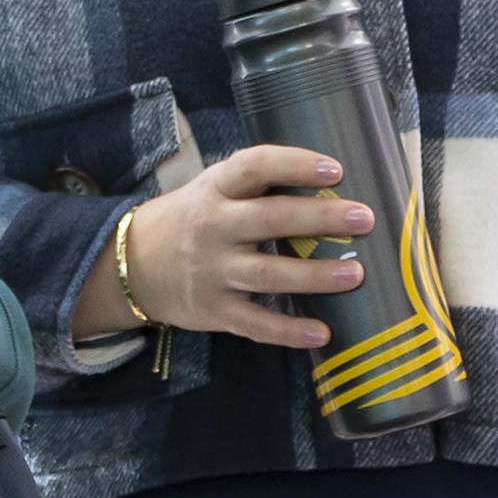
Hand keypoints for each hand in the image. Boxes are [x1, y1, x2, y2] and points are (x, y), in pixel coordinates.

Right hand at [92, 144, 376, 353]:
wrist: (132, 265)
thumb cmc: (192, 219)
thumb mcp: (213, 189)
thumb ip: (259, 185)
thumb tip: (332, 183)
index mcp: (215, 189)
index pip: (254, 167)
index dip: (294, 164)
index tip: (335, 170)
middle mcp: (212, 227)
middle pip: (269, 220)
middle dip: (319, 218)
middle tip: (364, 218)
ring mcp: (212, 271)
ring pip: (268, 274)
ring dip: (314, 276)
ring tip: (356, 274)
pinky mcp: (214, 310)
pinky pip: (255, 324)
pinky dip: (288, 331)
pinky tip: (322, 332)